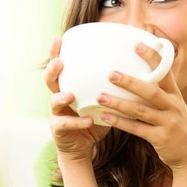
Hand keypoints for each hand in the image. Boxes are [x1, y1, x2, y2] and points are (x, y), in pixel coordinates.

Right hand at [45, 36, 109, 162]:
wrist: (83, 148)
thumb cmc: (94, 120)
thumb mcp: (102, 101)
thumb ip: (111, 87)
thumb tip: (137, 69)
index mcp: (68, 87)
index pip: (60, 67)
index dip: (56, 52)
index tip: (59, 38)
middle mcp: (59, 98)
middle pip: (50, 81)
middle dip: (52, 70)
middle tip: (60, 62)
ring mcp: (57, 114)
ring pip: (53, 102)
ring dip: (61, 97)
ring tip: (70, 95)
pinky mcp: (59, 131)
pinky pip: (66, 125)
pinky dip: (77, 123)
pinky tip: (87, 121)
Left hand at [96, 43, 186, 171]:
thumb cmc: (177, 128)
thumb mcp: (174, 108)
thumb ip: (159, 94)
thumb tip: (137, 78)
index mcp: (175, 96)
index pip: (165, 72)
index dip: (152, 57)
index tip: (137, 44)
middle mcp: (173, 107)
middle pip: (150, 91)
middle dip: (130, 82)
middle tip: (111, 73)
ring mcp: (168, 123)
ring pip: (140, 111)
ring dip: (119, 103)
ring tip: (100, 97)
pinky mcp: (160, 138)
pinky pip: (136, 129)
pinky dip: (120, 122)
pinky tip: (105, 117)